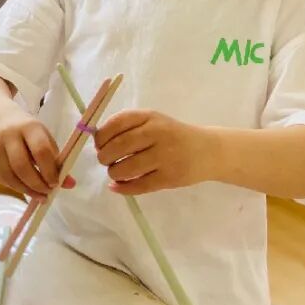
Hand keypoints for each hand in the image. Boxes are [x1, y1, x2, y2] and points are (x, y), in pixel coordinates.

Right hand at [0, 112, 74, 201]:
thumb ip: (58, 162)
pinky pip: (1, 179)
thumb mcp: (46, 140)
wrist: (2, 120)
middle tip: (47, 193)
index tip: (56, 183)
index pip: (40, 150)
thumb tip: (70, 184)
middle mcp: (8, 134)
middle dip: (36, 184)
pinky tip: (24, 188)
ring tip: (38, 195)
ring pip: (9, 176)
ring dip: (25, 190)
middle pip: (21, 166)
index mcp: (29, 127)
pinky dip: (14, 187)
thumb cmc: (30, 134)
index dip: (49, 170)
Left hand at [95, 110, 215, 193]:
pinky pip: (139, 186)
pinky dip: (123, 188)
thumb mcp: (153, 122)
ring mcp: (165, 156)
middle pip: (119, 146)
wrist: (209, 151)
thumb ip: (128, 127)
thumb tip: (96, 141)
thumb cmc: (173, 135)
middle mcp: (158, 133)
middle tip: (105, 160)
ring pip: (127, 168)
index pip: (117, 123)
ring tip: (115, 172)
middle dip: (105, 156)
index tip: (98, 144)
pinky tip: (116, 186)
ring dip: (114, 172)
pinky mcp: (170, 178)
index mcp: (150, 117)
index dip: (101, 136)